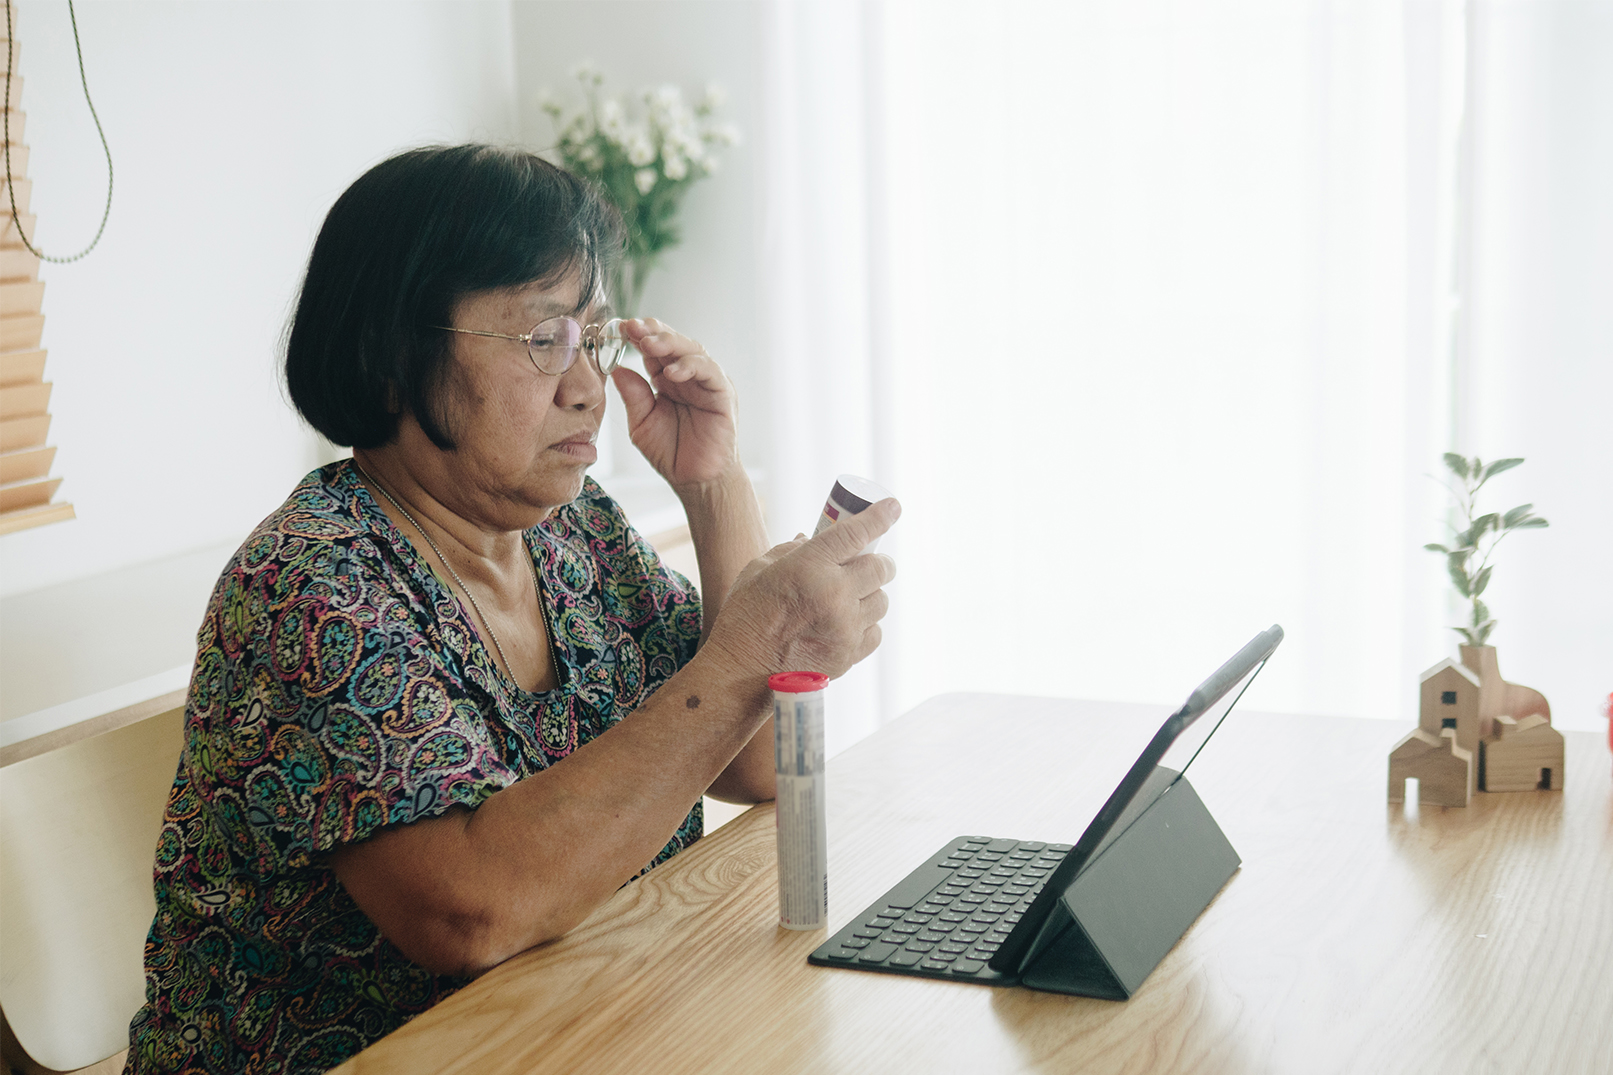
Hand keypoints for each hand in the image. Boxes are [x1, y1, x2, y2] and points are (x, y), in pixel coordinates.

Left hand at [609, 318, 738, 491]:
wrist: (696, 481)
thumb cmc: (672, 453)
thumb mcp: (642, 423)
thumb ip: (633, 397)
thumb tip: (618, 369)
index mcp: (667, 380)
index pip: (654, 350)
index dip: (638, 336)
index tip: (619, 328)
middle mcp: (688, 376)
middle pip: (673, 342)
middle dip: (652, 332)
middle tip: (633, 327)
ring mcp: (707, 383)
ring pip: (692, 350)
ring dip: (670, 343)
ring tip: (649, 344)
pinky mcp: (723, 394)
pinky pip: (710, 372)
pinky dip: (692, 366)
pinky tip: (672, 372)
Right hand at [703, 498, 900, 680]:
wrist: (740, 673)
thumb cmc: (744, 617)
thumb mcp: (758, 571)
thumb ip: (790, 551)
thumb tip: (811, 538)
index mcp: (809, 567)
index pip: (856, 534)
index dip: (880, 517)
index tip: (894, 507)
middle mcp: (833, 595)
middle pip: (881, 568)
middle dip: (879, 561)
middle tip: (867, 562)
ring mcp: (845, 628)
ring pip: (882, 601)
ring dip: (871, 594)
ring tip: (849, 598)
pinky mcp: (849, 655)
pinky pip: (875, 632)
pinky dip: (866, 625)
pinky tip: (846, 623)